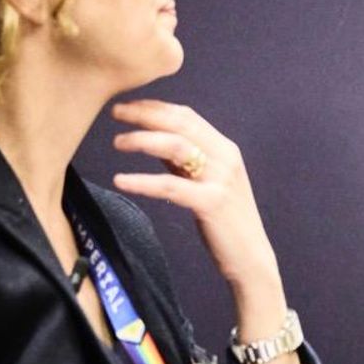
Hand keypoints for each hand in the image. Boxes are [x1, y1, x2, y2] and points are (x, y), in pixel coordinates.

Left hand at [111, 100, 285, 318]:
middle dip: (144, 114)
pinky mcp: (211, 202)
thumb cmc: (225, 220)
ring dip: (143, 140)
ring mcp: (220, 179)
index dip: (155, 107)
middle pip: (180, 124)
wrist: (250, 256)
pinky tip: (121, 180)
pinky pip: (171, 185)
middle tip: (114, 113)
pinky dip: (143, 181)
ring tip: (117, 143)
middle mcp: (225, 157)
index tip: (127, 106)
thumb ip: (185, 161)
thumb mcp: (207, 182)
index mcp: (225, 148)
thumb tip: (154, 139)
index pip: (187, 116)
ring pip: (177, 146)